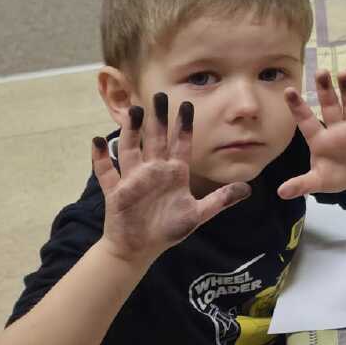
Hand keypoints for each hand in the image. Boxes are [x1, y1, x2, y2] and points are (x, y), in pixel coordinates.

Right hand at [92, 93, 249, 264]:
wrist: (139, 249)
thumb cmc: (167, 230)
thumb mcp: (198, 214)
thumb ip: (220, 200)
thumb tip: (248, 189)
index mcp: (174, 173)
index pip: (180, 143)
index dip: (183, 125)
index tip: (186, 104)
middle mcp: (154, 170)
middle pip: (155, 139)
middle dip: (157, 118)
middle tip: (159, 95)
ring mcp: (133, 179)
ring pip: (131, 149)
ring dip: (131, 131)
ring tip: (133, 112)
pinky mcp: (116, 191)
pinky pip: (106, 172)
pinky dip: (101, 157)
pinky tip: (97, 140)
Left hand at [278, 71, 345, 198]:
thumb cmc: (337, 176)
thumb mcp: (319, 182)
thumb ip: (302, 184)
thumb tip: (280, 193)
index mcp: (320, 139)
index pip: (306, 120)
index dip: (298, 107)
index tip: (289, 90)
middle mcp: (336, 128)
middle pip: (329, 106)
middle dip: (325, 90)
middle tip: (320, 72)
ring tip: (343, 72)